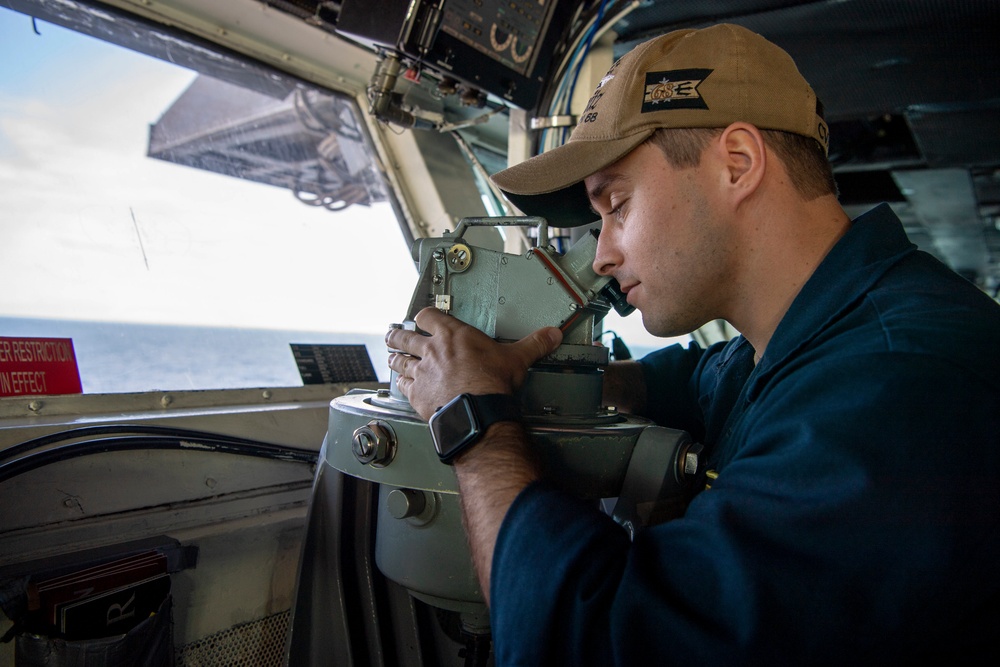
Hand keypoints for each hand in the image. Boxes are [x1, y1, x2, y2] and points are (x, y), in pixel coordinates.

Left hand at [385, 307, 562, 419]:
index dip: (424, 316)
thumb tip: (551, 334)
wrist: (476, 411)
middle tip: (394, 334)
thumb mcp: (516, 359)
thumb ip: (533, 344)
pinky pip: (402, 385)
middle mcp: (432, 350)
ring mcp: (421, 372)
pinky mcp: (417, 393)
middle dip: (398, 335)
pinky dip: (401, 383)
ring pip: (398, 359)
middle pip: (405, 336)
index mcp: (453, 335)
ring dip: (395, 358)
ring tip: (392, 357)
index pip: (428, 315)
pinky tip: (402, 384)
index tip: (424, 317)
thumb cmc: (491, 383)